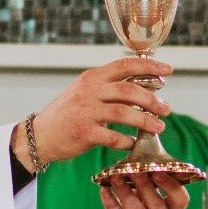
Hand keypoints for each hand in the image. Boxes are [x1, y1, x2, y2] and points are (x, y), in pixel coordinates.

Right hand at [16, 57, 172, 167]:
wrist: (40, 135)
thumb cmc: (68, 114)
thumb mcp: (85, 92)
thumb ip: (109, 88)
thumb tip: (143, 87)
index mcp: (92, 78)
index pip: (124, 65)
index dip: (148, 66)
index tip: (168, 70)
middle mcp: (89, 91)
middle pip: (128, 90)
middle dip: (152, 99)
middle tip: (166, 109)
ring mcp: (86, 111)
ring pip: (124, 112)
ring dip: (145, 121)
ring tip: (159, 127)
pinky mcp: (84, 132)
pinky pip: (112, 136)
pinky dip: (127, 140)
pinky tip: (134, 142)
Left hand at [90, 174, 189, 208]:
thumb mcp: (142, 200)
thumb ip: (145, 184)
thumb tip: (135, 159)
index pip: (181, 199)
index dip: (171, 184)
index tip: (156, 170)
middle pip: (156, 202)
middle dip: (141, 183)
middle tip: (128, 168)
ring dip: (124, 191)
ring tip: (114, 177)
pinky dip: (111, 203)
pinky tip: (104, 191)